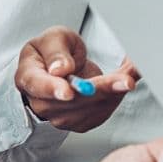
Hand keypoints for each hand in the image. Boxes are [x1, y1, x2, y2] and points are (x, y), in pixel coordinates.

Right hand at [14, 27, 138, 132]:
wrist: (59, 69)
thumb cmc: (52, 52)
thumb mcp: (53, 39)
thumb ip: (55, 51)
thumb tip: (60, 69)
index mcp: (29, 78)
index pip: (39, 86)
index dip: (54, 89)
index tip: (68, 92)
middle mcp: (43, 103)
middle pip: (73, 100)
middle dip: (102, 89)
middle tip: (125, 80)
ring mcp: (62, 117)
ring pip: (92, 107)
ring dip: (116, 90)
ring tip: (133, 72)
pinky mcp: (82, 122)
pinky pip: (103, 111)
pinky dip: (118, 95)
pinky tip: (127, 80)